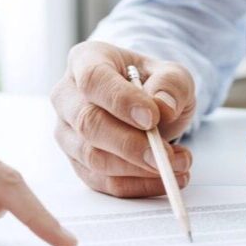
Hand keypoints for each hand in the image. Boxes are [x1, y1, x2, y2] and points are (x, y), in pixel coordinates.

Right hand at [51, 40, 196, 197]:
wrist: (148, 105)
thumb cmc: (154, 84)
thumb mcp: (173, 75)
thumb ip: (172, 84)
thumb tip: (163, 107)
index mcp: (86, 60)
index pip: (93, 79)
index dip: (121, 101)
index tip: (152, 118)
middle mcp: (67, 96)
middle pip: (88, 123)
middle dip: (130, 144)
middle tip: (166, 155)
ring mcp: (67, 132)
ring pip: (93, 157)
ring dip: (138, 168)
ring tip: (178, 164)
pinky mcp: (78, 163)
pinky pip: (103, 182)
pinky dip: (137, 185)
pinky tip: (166, 178)